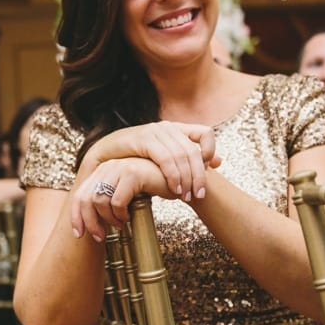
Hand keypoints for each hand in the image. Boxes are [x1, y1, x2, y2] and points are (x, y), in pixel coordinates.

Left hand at [71, 156, 179, 240]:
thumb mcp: (124, 194)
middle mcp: (107, 167)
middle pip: (86, 199)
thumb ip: (107, 201)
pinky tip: (129, 217)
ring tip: (120, 225)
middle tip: (100, 237)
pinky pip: (117, 200)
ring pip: (100, 201)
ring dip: (108, 219)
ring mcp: (120, 167)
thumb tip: (89, 223)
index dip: (76, 216)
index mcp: (102, 171)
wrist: (176, 181)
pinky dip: (121, 213)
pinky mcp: (133, 173)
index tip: (79, 234)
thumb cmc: (150, 189)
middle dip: (90, 222)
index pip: (79, 195)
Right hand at [82, 121, 220, 201]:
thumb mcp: (166, 160)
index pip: (205, 133)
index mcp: (176, 129)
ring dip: (186, 179)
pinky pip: (165, 158)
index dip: (210, 151)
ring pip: (181, 156)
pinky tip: (173, 190)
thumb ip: (190, 160)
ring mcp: (155, 131)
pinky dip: (172, 176)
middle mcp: (168, 127)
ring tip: (186, 197)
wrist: (104, 156)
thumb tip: (219, 162)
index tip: (209, 171)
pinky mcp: (143, 139)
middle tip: (198, 195)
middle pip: (194, 151)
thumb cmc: (136, 160)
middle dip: (199, 176)